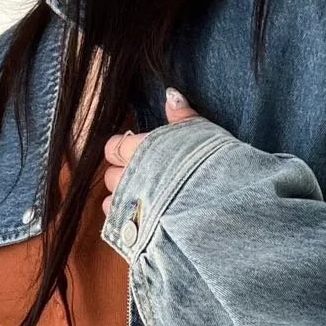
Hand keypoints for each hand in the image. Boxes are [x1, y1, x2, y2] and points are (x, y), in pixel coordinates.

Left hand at [102, 87, 199, 218]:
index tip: (132, 152)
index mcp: (140, 149)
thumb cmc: (210, 165)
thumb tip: (171, 96)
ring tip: (140, 201)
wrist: (216, 204)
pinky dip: (122, 222)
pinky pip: (115, 223)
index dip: (121, 150)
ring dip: (121, 200)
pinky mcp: (132, 229)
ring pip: (110, 200)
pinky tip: (138, 221)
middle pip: (110, 175)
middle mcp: (128, 175)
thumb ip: (182, 117)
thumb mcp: (200, 133)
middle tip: (140, 178)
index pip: (113, 147)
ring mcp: (128, 204)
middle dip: (122, 175)